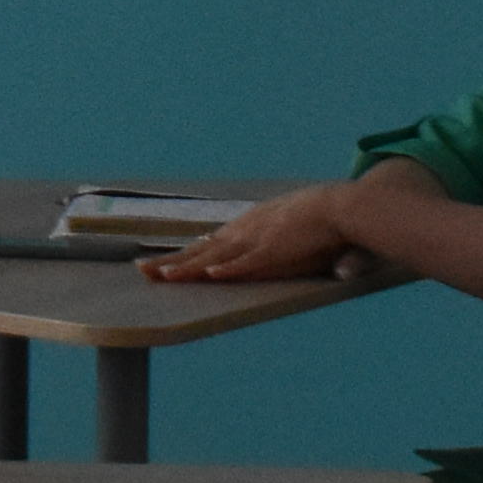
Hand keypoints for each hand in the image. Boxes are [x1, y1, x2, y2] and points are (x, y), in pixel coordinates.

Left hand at [145, 184, 367, 283]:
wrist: (342, 206)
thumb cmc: (321, 222)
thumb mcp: (290, 234)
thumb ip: (275, 248)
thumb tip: (257, 255)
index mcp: (248, 227)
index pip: (211, 243)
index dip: (188, 254)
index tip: (167, 262)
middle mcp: (245, 232)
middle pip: (201, 250)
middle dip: (171, 261)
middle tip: (141, 269)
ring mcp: (258, 241)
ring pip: (215, 258)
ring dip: (188, 267)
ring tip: (162, 275)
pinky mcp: (275, 250)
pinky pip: (247, 263)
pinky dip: (229, 269)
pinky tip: (210, 275)